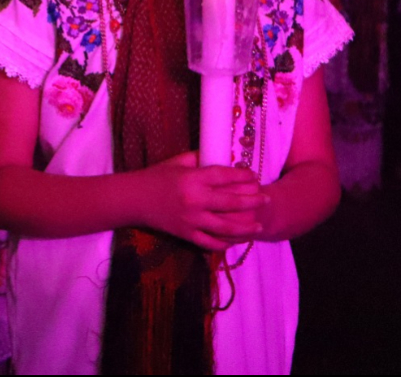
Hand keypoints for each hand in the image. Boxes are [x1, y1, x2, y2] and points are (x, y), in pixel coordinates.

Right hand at [139, 152, 266, 250]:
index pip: (224, 176)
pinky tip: (236, 241)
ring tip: (259, 225)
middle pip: (231, 202)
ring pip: (226, 227)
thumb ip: (198, 159)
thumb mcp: (176, 162)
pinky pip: (211, 243)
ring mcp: (191, 220)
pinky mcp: (186, 235)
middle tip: (267, 199)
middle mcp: (195, 200)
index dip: (242, 176)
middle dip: (253, 201)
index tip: (254, 175)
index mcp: (192, 179)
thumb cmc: (154, 177)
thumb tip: (220, 157)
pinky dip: (225, 243)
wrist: (133, 200)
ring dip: (245, 227)